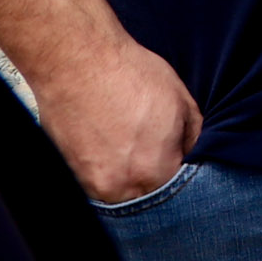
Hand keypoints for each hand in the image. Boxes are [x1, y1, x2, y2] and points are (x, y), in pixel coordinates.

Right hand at [35, 35, 201, 203]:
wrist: (78, 62)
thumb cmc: (130, 76)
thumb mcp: (181, 103)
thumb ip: (193, 138)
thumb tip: (194, 154)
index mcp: (153, 172)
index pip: (178, 193)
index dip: (181, 176)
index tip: (179, 161)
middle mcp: (118, 187)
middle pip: (147, 199)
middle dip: (155, 179)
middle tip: (153, 150)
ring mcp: (88, 184)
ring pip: (118, 194)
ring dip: (127, 177)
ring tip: (127, 142)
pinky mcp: (68, 174)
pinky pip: (94, 183)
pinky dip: (104, 169)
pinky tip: (107, 143)